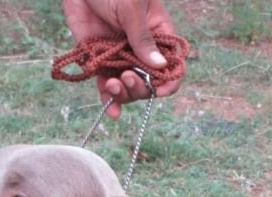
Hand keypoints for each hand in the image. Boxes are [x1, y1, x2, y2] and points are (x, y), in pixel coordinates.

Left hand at [62, 0, 183, 117]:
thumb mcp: (131, 7)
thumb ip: (143, 38)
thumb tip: (159, 65)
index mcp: (158, 33)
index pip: (171, 64)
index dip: (168, 81)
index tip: (158, 90)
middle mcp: (141, 49)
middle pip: (148, 82)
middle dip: (139, 87)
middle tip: (126, 77)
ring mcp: (120, 56)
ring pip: (127, 87)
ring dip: (123, 94)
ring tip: (113, 86)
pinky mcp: (99, 60)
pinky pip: (106, 84)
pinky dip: (109, 99)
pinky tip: (112, 112)